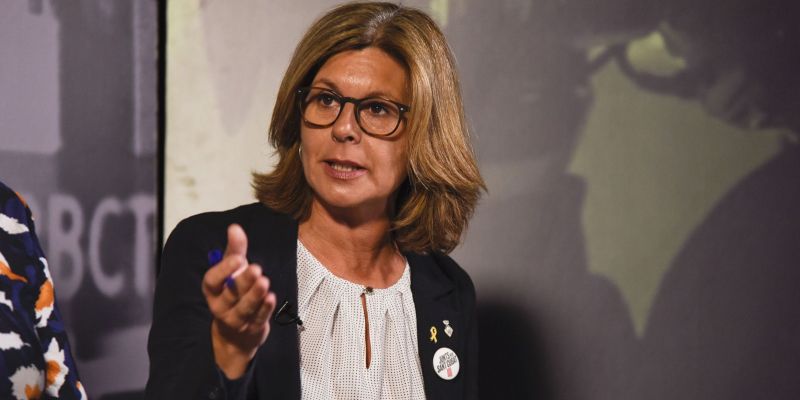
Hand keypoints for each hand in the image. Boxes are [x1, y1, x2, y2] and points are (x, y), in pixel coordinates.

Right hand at [202, 224, 276, 378]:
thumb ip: (235, 251)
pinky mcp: (252, 329)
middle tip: (256, 269)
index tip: (239, 258)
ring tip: (264, 282)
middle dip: (243, 282)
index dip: (224, 270)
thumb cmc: (234, 293)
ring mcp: (235, 320)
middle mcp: (220, 306)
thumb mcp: (232, 272)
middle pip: (231, 294)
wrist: (236, 333)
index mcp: (213, 290)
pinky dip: (265, 309)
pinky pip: (258, 319)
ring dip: (254, 295)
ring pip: (244, 308)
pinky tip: (272, 298)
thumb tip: (234, 227)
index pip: (212, 281)